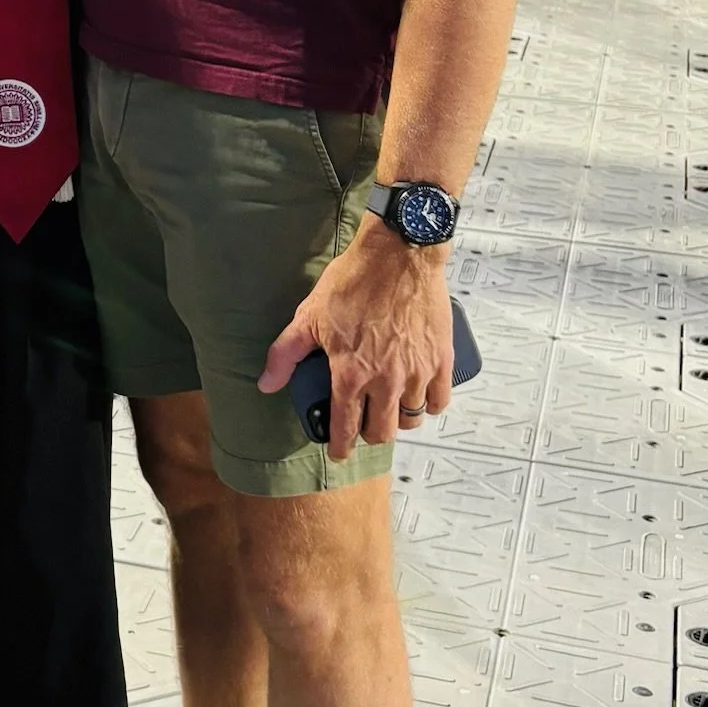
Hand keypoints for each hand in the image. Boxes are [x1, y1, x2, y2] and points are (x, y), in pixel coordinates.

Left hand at [257, 219, 452, 458]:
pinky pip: (439, 401)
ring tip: (387, 407)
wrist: (400, 255)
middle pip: (381, 432)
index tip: (338, 452)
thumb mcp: (309, 316)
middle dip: (369, 434)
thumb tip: (266, 384)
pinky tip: (418, 396)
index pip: (345, 427)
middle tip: (362, 425)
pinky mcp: (441, 360)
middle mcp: (386, 381)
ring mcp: (417, 373)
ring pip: (411, 419)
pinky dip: (429, 405)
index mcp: (351, 375)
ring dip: (398, 419)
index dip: (340, 445)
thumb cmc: (353, 282)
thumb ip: (285, 354)